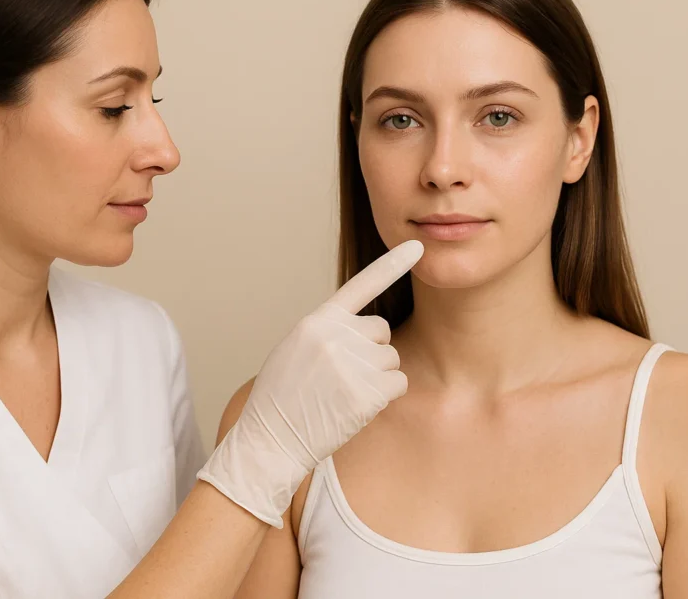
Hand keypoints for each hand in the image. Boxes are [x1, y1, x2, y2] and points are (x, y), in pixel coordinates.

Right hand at [197, 240, 423, 526]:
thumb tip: (359, 328)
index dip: (392, 265)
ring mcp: (352, 364)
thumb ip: (325, 332)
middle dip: (372, 350)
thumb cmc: (280, 399)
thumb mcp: (294, 350)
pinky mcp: (366, 392)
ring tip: (342, 394)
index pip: (361, 285)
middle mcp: (336, 336)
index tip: (418, 247)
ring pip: (391, 358)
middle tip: (343, 376)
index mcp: (316, 322)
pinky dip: (385, 396)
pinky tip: (357, 406)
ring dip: (377, 376)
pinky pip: (397, 383)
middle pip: (381, 330)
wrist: (270, 439)